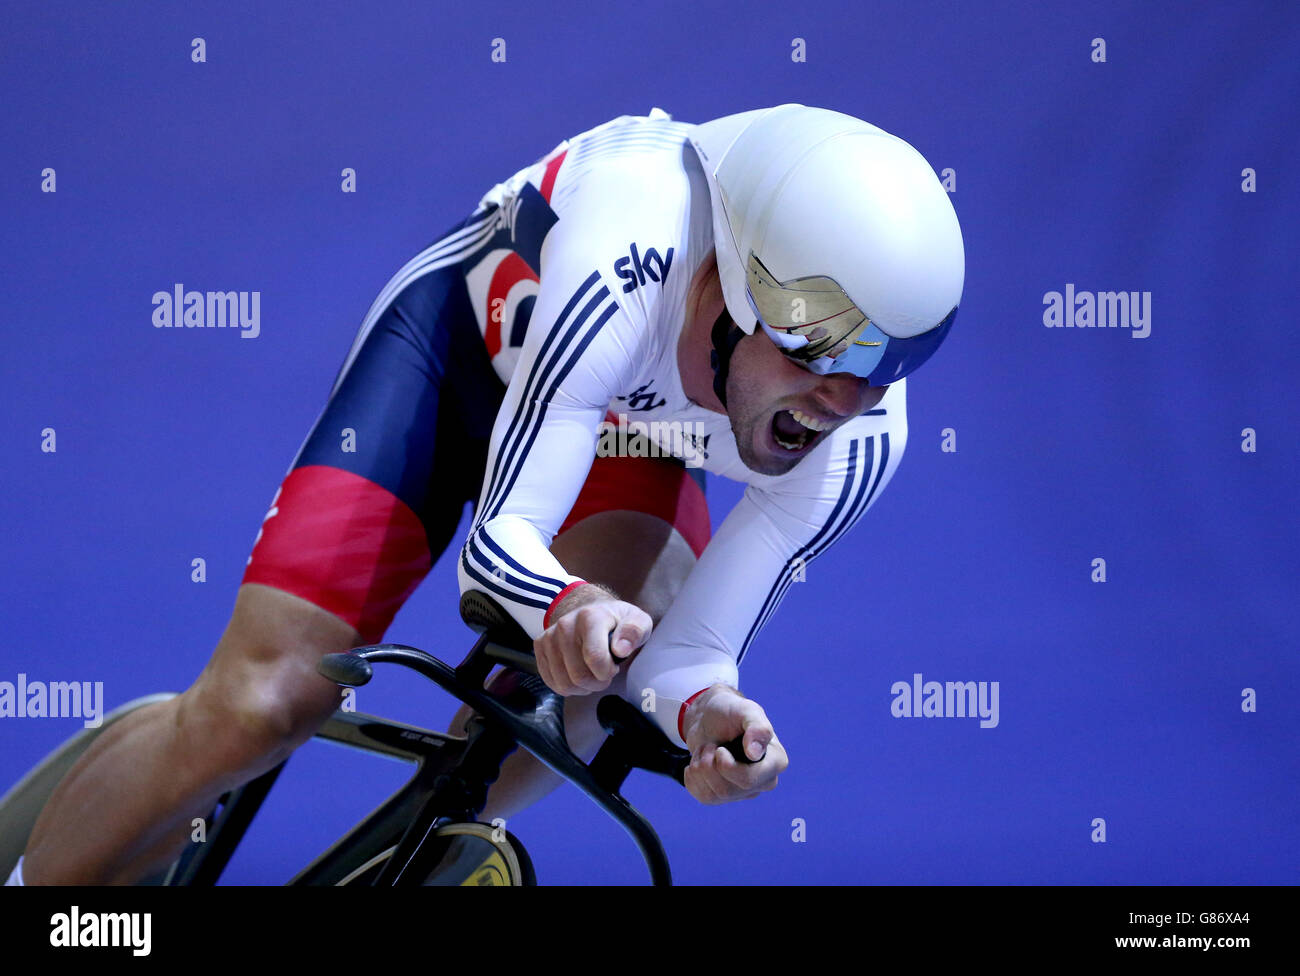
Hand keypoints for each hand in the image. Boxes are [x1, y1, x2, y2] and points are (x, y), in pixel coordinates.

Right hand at [534, 585, 650, 695]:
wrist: (590, 611)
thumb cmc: (616, 621)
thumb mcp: (637, 621)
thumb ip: (634, 631)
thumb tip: (620, 649)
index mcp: (590, 617)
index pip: (595, 657)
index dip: (607, 672)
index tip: (614, 667)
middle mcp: (566, 625)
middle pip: (579, 675)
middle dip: (596, 682)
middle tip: (604, 673)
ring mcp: (550, 636)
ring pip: (564, 683)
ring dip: (582, 687)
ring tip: (591, 673)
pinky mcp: (540, 646)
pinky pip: (552, 682)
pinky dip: (567, 686)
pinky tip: (577, 674)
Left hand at [681, 684, 787, 804]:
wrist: (708, 717)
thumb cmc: (730, 711)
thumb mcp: (745, 710)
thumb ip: (757, 727)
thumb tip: (755, 754)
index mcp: (775, 762)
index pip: (749, 779)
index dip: (726, 766)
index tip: (720, 749)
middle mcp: (763, 781)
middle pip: (728, 790)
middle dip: (709, 764)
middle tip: (711, 745)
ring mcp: (744, 791)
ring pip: (714, 795)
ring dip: (700, 767)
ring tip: (706, 750)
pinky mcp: (724, 796)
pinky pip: (704, 797)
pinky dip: (692, 777)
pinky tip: (699, 762)